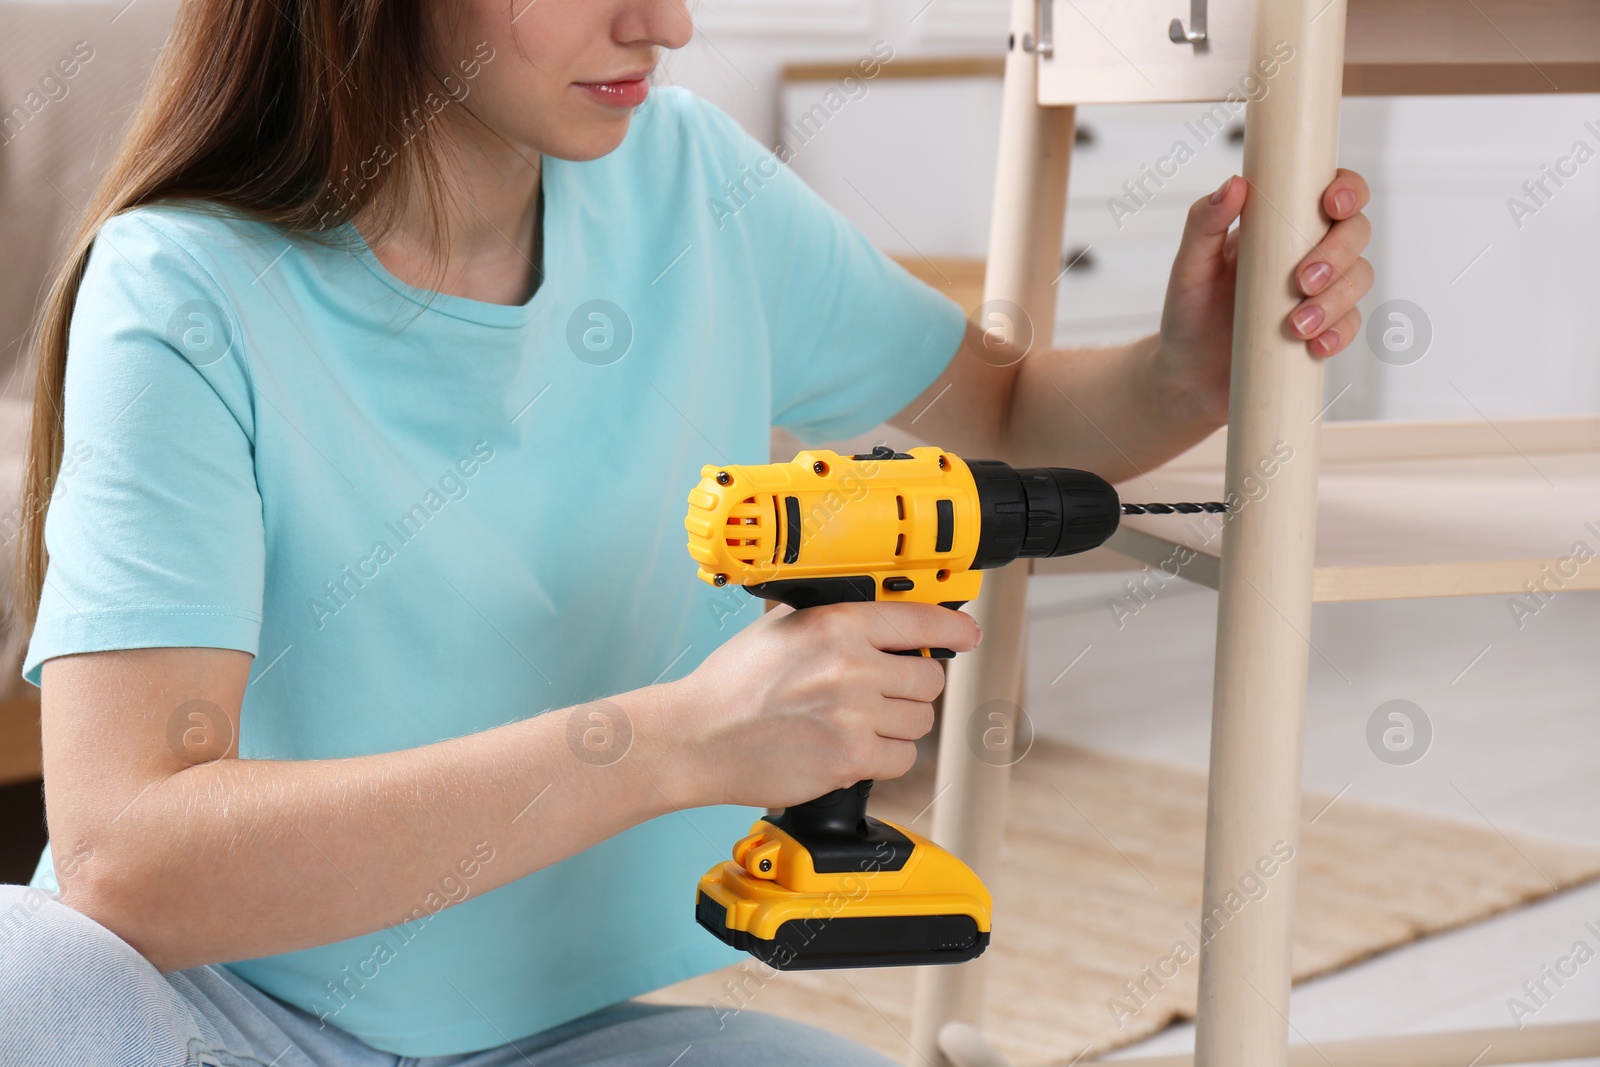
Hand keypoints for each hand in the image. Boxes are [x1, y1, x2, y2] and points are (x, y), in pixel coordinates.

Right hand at [661, 601, 980, 809]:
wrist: (697, 737)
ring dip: (898, 724)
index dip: (954, 627)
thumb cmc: (732, 685)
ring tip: (857, 722)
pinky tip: (850, 748)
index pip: (920, 619)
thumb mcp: (781, 628)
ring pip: (920, 720)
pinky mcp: (850, 758)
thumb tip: (882, 620)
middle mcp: (851, 666)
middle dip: (911, 686)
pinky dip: (884, 758)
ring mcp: (853, 714)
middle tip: (881, 692)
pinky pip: (902, 758)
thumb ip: (833, 622)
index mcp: (836, 624)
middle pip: (929, 677)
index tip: (967, 633)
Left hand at [1156, 168, 1372, 423]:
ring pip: (1359, 278)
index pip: (1329, 190)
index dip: (1347, 189)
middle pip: (1355, 232)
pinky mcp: (1324, 328)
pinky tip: (1317, 345)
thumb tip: (1234, 184)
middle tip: (1302, 281)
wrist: (1189, 377)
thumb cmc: (1188, 314)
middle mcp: (1307, 251)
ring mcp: (1320, 291)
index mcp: (1279, 224)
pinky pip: (1351, 324)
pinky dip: (1340, 333)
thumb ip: (1203, 224)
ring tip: (1296, 326)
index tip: (1333, 205)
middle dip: (1338, 253)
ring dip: (1336, 299)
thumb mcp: (1189, 268)